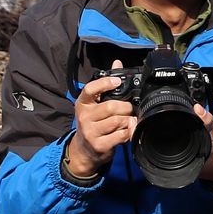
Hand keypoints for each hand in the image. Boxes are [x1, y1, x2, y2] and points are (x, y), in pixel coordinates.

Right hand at [65, 61, 133, 180]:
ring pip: (117, 121)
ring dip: (128, 120)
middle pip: (110, 107)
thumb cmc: (93, 123)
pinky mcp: (99, 145)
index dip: (104, 83)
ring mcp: (90, 132)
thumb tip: (117, 63)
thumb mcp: (95, 104)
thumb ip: (107, 85)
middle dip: (125, 107)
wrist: (84, 150)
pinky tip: (127, 131)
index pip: (90, 89)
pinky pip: (120, 135)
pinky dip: (128, 132)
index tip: (117, 81)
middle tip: (130, 109)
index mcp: (83, 103)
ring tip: (128, 120)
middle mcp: (84, 117)